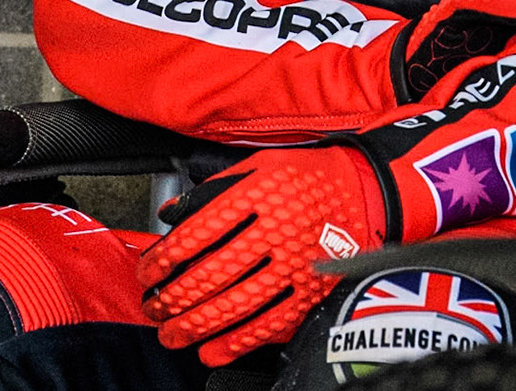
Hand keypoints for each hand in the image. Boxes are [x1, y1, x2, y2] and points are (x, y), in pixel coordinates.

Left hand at [138, 145, 384, 365]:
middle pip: (211, 274)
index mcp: (260, 194)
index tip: (148, 272)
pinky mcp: (313, 290)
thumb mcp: (260, 166)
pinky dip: (236, 343)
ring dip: (195, 325)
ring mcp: (296, 264)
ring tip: (172, 333)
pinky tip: (211, 350)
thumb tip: (169, 215)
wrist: (366, 190)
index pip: (197, 233)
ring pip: (235, 304)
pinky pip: (270, 324)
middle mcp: (278, 229)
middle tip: (154, 309)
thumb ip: (212, 190)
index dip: (164, 259)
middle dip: (173, 299)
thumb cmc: (308, 176)